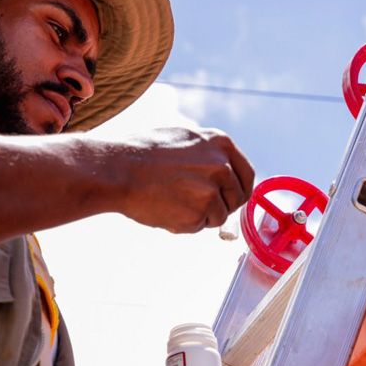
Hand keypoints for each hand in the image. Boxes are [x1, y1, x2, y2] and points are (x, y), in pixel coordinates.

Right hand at [114, 128, 254, 232]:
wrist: (118, 171)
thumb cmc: (141, 154)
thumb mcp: (183, 139)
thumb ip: (208, 154)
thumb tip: (224, 173)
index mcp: (220, 143)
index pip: (247, 174)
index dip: (238, 190)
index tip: (232, 199)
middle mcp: (222, 164)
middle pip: (238, 198)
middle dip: (222, 207)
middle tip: (198, 207)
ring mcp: (213, 189)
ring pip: (219, 216)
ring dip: (200, 216)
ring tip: (172, 201)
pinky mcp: (202, 211)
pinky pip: (200, 227)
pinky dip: (185, 224)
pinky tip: (165, 209)